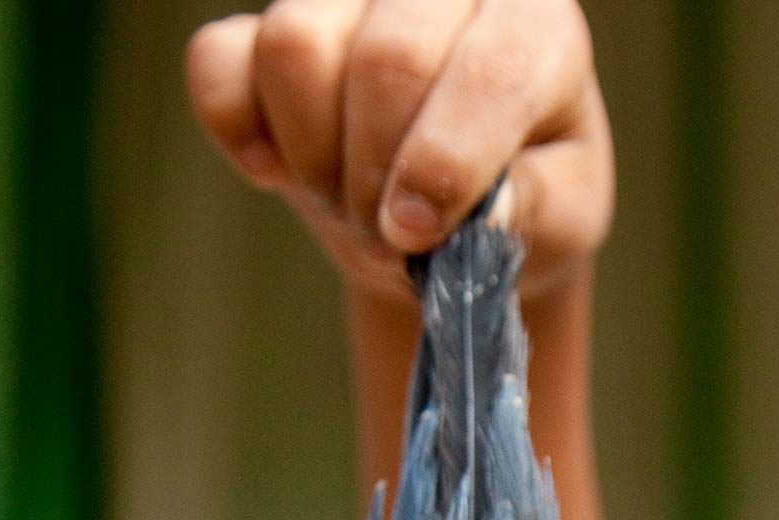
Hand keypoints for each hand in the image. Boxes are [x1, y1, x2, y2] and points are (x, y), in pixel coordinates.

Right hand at [186, 0, 612, 303]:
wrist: (452, 202)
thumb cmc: (524, 197)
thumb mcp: (560, 220)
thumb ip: (533, 211)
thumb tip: (481, 211)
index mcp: (534, 23)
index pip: (491, 71)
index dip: (446, 161)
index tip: (417, 232)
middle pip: (387, 58)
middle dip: (378, 172)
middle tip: (388, 238)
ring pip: (296, 46)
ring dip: (314, 156)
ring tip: (348, 204)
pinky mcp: (265, 24)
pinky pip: (218, 59)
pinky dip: (236, 128)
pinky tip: (274, 171)